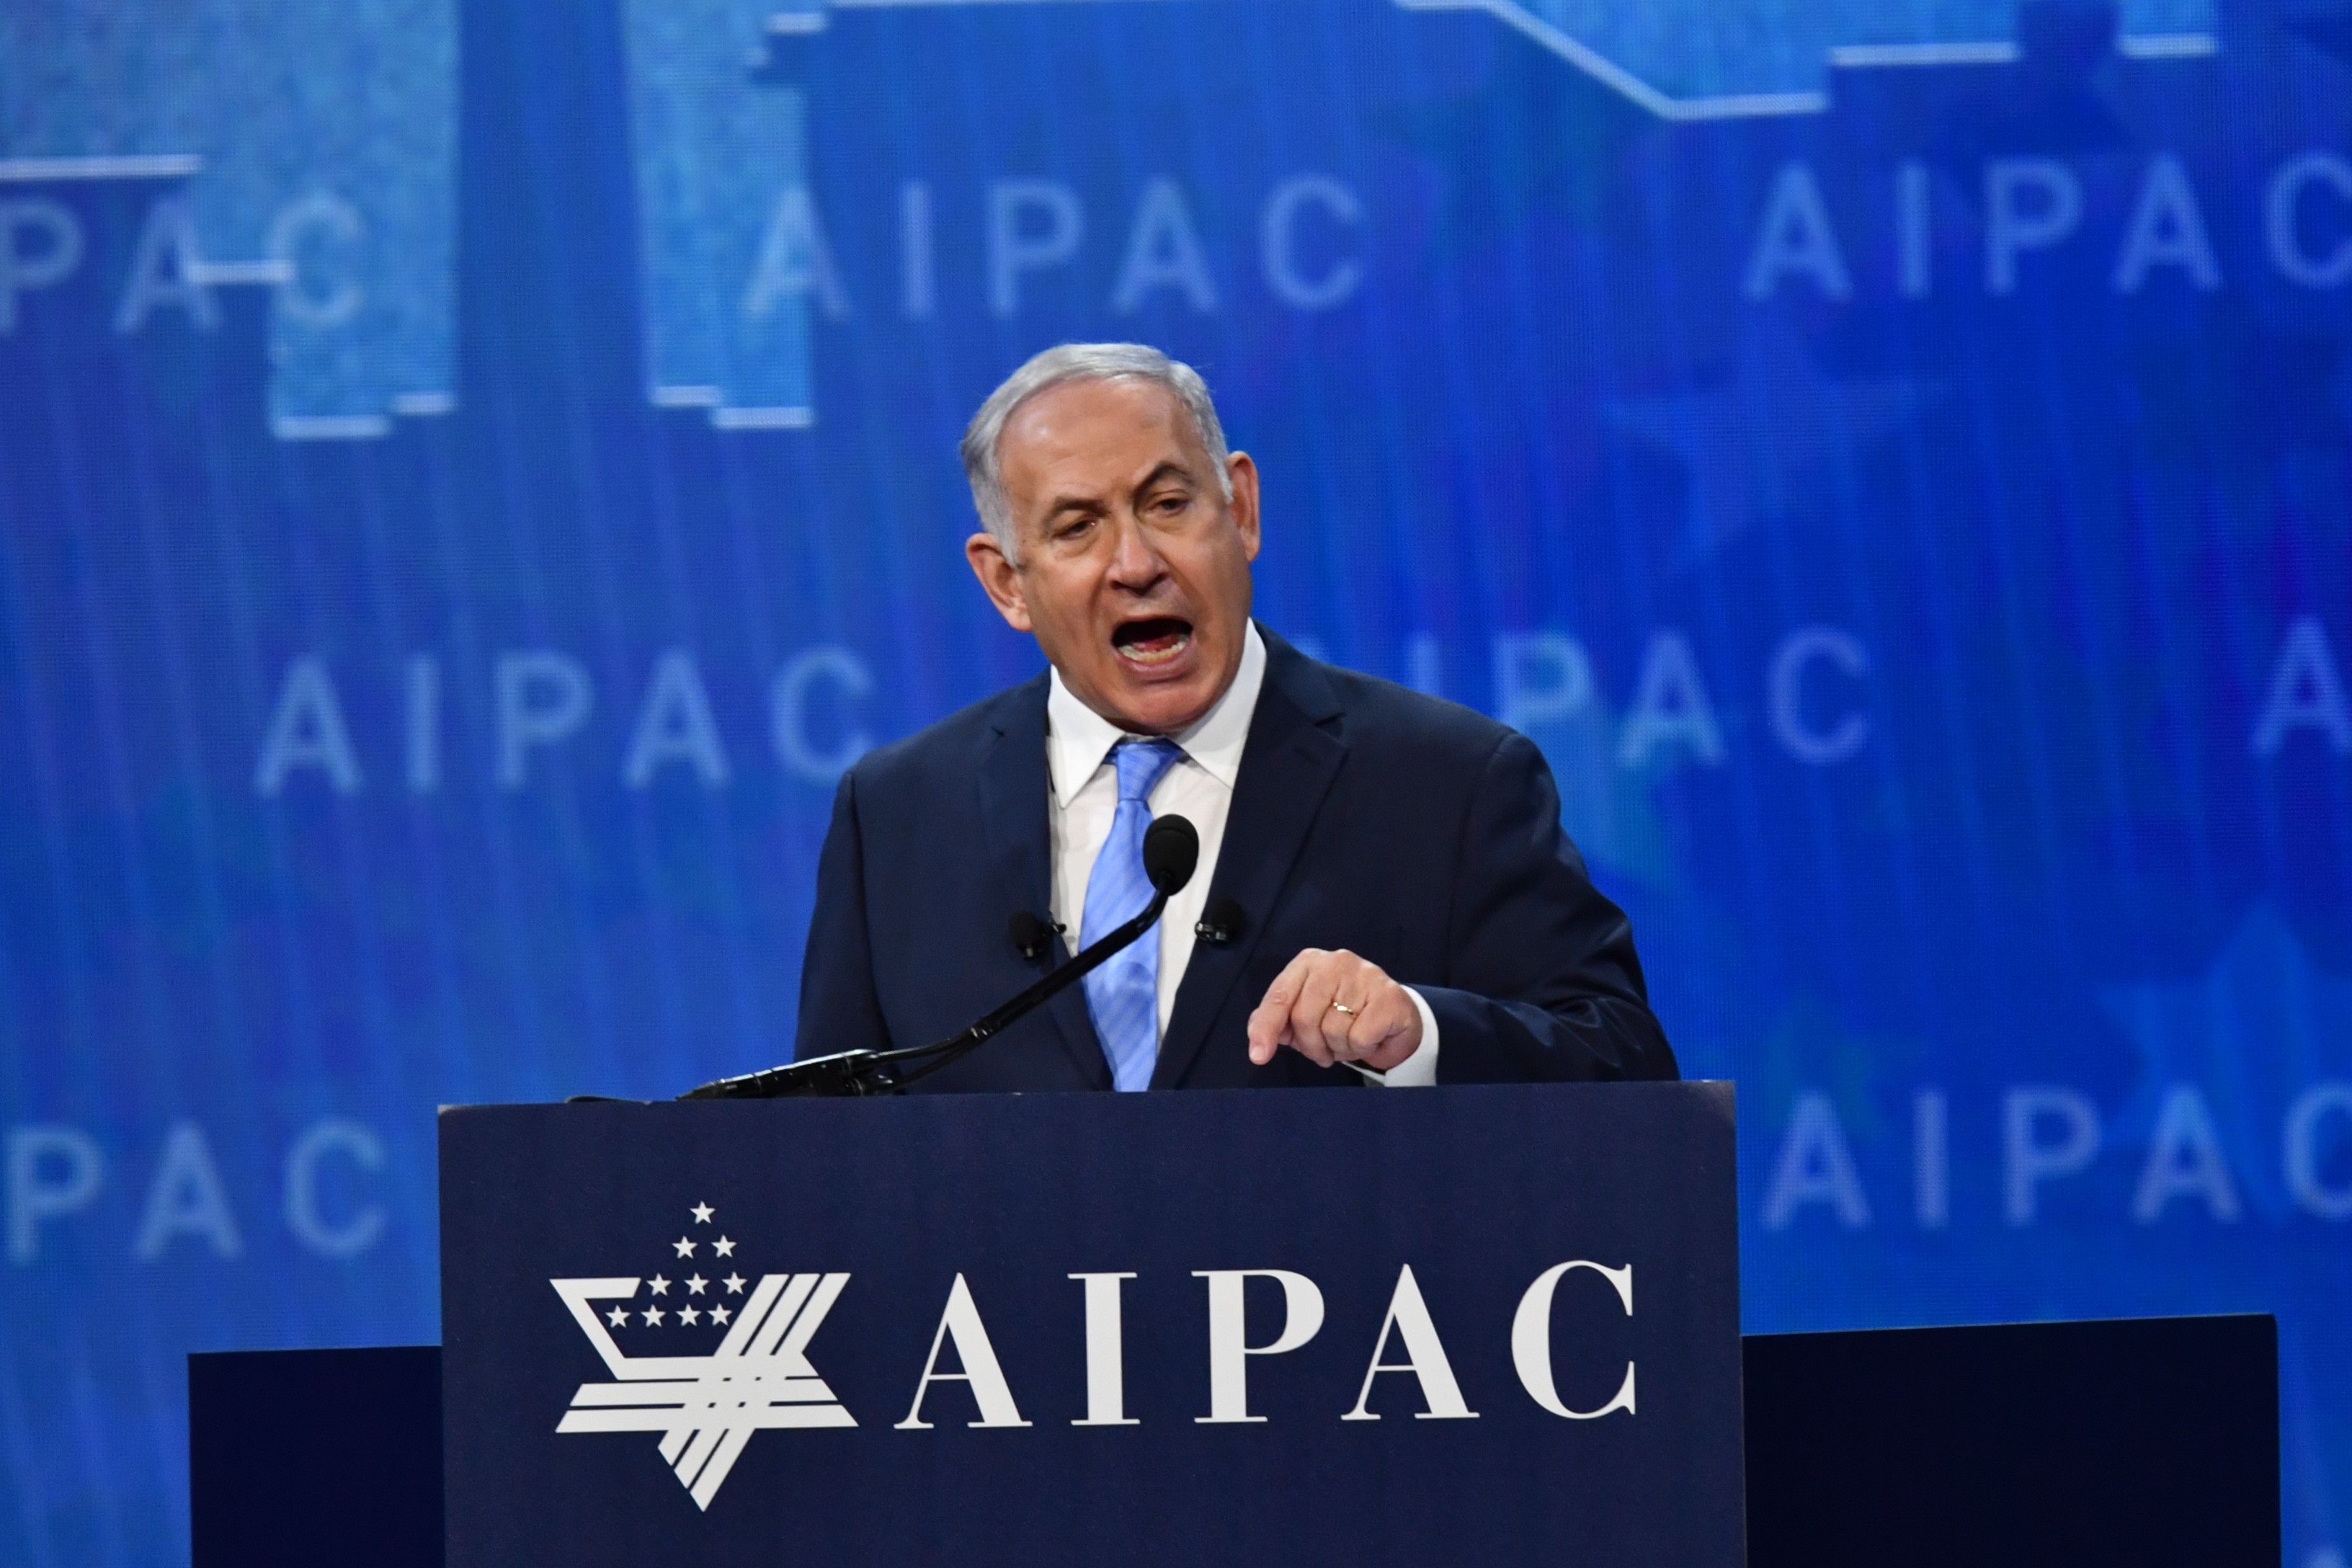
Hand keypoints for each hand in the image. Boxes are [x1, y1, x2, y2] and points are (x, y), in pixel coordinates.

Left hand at [1246, 948, 1423, 1072]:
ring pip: (1333, 1030)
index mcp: (1308, 963)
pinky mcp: (1389, 996)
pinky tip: (1370, 1039)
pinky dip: (1362, 1048)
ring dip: (1339, 1049)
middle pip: (1305, 1018)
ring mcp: (1365, 975)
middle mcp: (1335, 962)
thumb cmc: (1344, 1013)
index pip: (1280, 996)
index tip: (1259, 1056)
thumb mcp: (1307, 1013)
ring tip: (1349, 1041)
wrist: (1396, 1014)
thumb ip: (1279, 1021)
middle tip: (1324, 1052)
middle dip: (1311, 1046)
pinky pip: (1360, 1038)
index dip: (1267, 1028)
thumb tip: (1259, 1043)